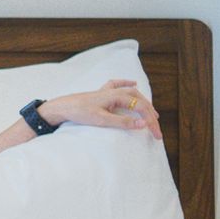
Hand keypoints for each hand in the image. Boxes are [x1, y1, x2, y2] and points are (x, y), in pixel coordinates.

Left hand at [42, 79, 161, 139]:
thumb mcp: (102, 120)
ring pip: (132, 93)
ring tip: (152, 112)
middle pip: (139, 100)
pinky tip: (133, 83)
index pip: (140, 108)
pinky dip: (127, 84)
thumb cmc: (80, 113)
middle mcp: (114, 91)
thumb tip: (142, 124)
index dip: (151, 121)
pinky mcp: (101, 94)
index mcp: (116, 96)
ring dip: (143, 102)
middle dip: (150, 114)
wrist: (62, 107)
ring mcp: (107, 91)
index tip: (157, 135)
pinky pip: (118, 85)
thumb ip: (123, 122)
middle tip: (156, 128)